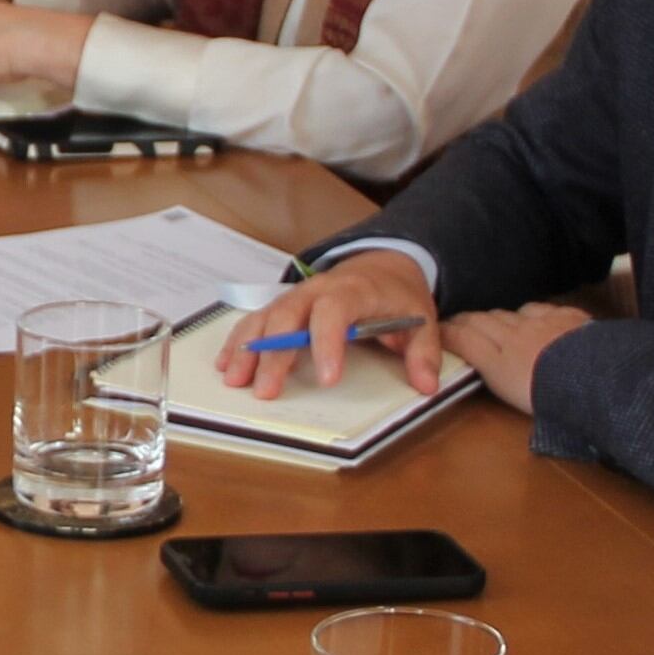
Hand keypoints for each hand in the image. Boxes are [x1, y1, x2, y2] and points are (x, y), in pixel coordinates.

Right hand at [219, 252, 437, 397]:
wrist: (383, 263)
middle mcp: (318, 289)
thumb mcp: (421, 319)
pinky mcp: (285, 305)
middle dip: (274, 354)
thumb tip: (426, 385)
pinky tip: (227, 363)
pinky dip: (239, 340)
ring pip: (265, 317)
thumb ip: (423, 353)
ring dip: (247, 348)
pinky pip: (257, 319)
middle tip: (266, 391)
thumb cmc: (398, 294)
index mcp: (353, 290)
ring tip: (234, 379)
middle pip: (288, 316)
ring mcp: (297, 296)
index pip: (335, 311)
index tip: (327, 378)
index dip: (328, 343)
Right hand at [442, 300, 591, 415]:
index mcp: (499, 359)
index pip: (465, 338)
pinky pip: (541, 309)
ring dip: (497, 316)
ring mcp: (542, 323)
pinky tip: (533, 319)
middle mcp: (515, 335)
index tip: (436, 331)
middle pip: (483, 320)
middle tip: (456, 323)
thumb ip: (494, 374)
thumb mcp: (514, 396)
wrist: (596, 379)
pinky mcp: (567, 318)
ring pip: (511, 313)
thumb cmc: (553, 398)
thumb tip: (484, 365)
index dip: (447, 333)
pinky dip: (530, 313)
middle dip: (466, 319)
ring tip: (494, 322)